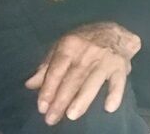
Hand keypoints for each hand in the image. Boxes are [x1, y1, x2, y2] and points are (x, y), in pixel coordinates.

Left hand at [24, 21, 140, 124]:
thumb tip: (29, 84)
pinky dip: (115, 93)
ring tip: (71, 115)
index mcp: (69, 46)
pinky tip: (109, 107)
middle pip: (72, 79)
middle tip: (51, 119)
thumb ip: (47, 67)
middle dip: (61, 100)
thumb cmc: (83, 42)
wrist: (114, 31)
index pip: (57, 70)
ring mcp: (104, 59)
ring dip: (82, 99)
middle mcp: (86, 52)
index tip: (42, 107)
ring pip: (92, 82)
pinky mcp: (120, 66)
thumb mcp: (62, 47)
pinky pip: (118, 81)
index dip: (49, 88)